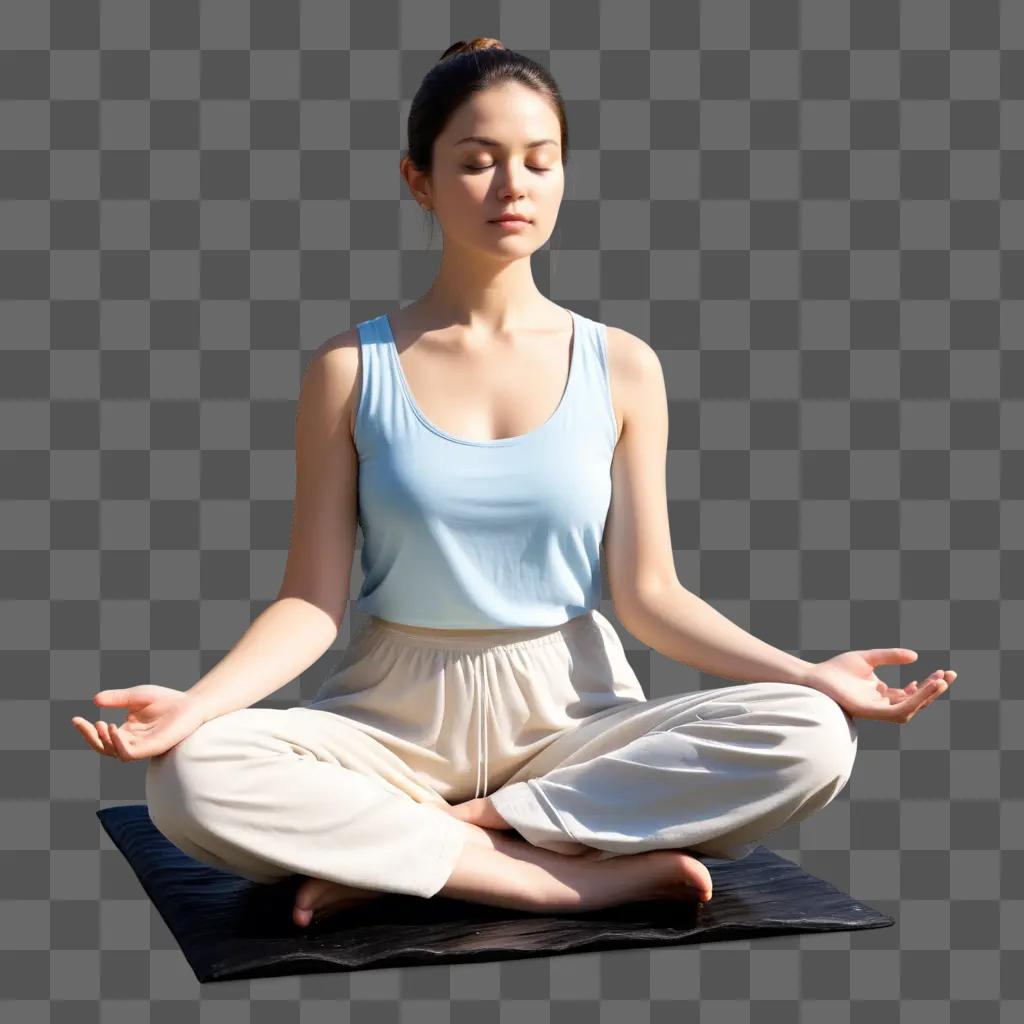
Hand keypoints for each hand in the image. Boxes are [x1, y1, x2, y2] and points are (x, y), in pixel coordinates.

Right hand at [71, 686, 207, 760]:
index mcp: (126, 732)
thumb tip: (94, 700)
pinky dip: (119, 745)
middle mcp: (131, 742)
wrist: (190, 703)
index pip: (101, 736)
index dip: (87, 731)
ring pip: (115, 752)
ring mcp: (142, 747)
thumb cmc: (166, 700)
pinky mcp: (153, 748)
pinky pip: (131, 753)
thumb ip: (116, 699)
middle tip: (84, 723)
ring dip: (104, 741)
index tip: (75, 719)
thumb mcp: (136, 696)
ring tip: (101, 724)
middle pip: (104, 747)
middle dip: (90, 737)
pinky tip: (115, 731)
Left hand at [804, 648, 955, 722]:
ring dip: (926, 697)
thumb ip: (890, 656)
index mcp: (883, 694)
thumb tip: (916, 656)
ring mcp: (877, 710)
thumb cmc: (837, 669)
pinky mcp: (869, 712)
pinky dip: (911, 702)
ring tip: (940, 682)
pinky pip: (895, 712)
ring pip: (910, 710)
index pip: (912, 694)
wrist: (815, 676)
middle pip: (915, 702)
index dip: (929, 685)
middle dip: (934, 691)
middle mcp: (882, 704)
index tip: (942, 672)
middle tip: (949, 676)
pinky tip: (921, 688)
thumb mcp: (869, 659)